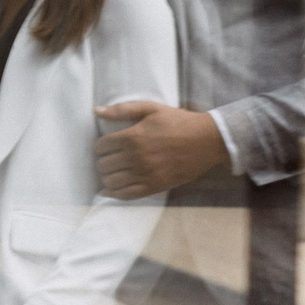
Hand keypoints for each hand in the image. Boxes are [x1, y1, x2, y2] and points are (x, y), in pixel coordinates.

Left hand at [94, 101, 225, 198]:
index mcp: (132, 137)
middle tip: (110, 159)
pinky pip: (126, 195)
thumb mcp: (151, 109)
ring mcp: (145, 174)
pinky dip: (114, 193)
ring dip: (107, 177)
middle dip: (103, 161)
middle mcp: (136, 157)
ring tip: (113, 172)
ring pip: (111, 181)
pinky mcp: (155, 186)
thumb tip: (96, 111)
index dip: (101, 146)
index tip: (107, 146)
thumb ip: (122, 110)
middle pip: (103, 165)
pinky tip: (110, 189)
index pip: (100, 147)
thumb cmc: (179, 122)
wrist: (208, 140)